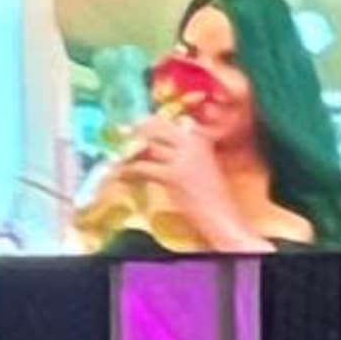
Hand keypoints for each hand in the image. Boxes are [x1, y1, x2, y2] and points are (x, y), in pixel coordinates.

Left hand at [119, 113, 261, 251]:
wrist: (221, 218)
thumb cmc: (212, 196)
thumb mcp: (200, 166)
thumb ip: (180, 152)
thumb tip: (149, 145)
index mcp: (201, 137)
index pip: (167, 122)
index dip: (147, 124)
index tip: (133, 128)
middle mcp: (193, 142)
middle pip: (155, 128)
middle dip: (135, 134)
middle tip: (120, 142)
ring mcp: (184, 158)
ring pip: (146, 147)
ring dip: (128, 154)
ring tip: (119, 161)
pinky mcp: (173, 176)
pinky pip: (142, 167)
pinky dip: (129, 172)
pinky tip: (123, 177)